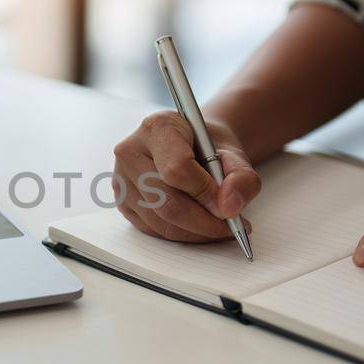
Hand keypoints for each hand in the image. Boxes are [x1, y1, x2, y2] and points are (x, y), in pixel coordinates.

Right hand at [111, 111, 261, 241]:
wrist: (192, 146)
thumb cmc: (209, 148)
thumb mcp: (234, 154)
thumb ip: (241, 177)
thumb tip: (229, 207)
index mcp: (157, 127)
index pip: (177, 169)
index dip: (205, 193)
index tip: (228, 207)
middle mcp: (130, 152)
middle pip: (166, 202)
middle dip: (204, 222)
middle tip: (231, 226)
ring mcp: (121, 180)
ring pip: (161, 222)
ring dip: (196, 233)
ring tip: (220, 227)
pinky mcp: (122, 203)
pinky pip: (154, 231)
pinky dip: (183, 235)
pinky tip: (200, 226)